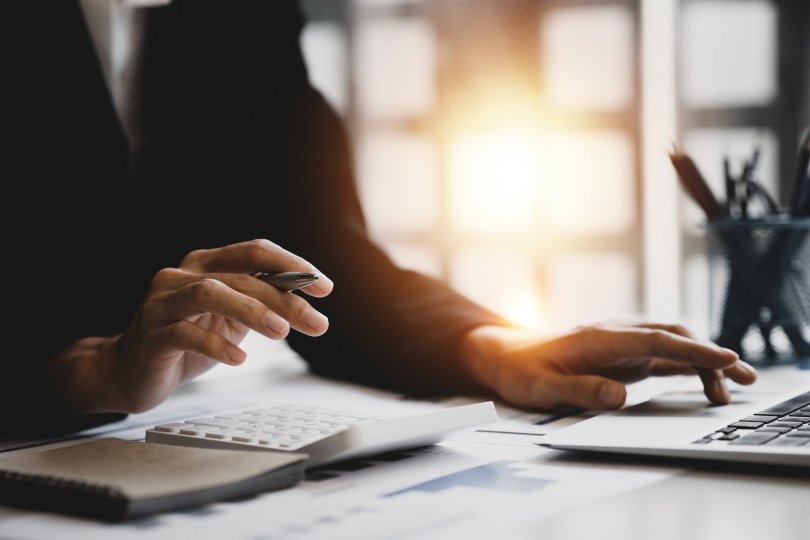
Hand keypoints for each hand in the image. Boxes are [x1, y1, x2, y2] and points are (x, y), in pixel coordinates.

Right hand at [52, 239, 333, 413]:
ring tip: (281, 333)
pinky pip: (185, 334)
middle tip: (316, 322)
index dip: (292, 265)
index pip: (254, 251)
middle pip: (240, 275)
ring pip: (210, 292)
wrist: (130, 371)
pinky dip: (216, 345)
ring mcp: (162, 303)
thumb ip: (260, 303)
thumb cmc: (185, 340)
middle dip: (284, 298)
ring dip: (252, 311)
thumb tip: (306, 300)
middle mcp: (182, 275)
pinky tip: (239, 358)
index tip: (324, 288)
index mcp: (206, 264)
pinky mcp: (150, 335)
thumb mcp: (230, 319)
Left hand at [461, 322, 756, 410]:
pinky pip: (659, 355)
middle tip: (744, 377)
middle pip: (672, 338)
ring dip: (702, 360)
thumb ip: (582, 390)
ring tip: (734, 384)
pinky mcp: (618, 354)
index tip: (725, 359)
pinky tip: (705, 379)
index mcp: (598, 339)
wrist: (501, 353)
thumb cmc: (519, 369)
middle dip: (710, 355)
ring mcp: (618, 342)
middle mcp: (614, 335)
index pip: (656, 341)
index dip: (693, 351)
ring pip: (670, 345)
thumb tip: (620, 396)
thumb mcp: (542, 388)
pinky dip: (685, 365)